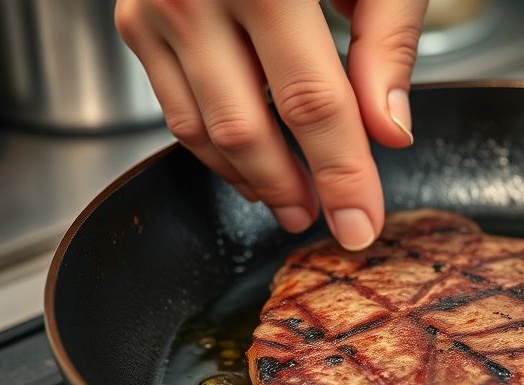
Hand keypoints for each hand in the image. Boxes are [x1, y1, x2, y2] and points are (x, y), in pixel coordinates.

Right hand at [115, 0, 426, 249]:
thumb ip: (385, 42)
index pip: (315, 103)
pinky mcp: (134, 15)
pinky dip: (212, 144)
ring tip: (290, 201)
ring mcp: (156, 4)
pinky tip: (249, 162)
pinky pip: (172, 105)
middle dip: (293, 188)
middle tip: (327, 220)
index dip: (342, 174)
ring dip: (249, 177)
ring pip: (200, 127)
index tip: (362, 224)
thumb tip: (388, 132)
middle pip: (249, 126)